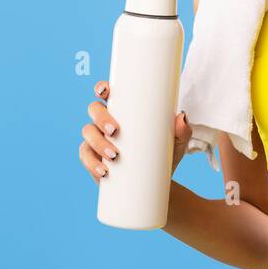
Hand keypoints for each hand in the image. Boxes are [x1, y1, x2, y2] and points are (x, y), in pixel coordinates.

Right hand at [78, 80, 192, 183]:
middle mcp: (106, 121)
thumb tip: (181, 117)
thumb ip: (182, 130)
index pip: (107, 93)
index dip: (102, 88)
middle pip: (94, 110)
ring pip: (88, 132)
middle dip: (101, 118)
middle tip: (115, 131)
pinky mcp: (94, 157)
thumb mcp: (176, 141)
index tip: (105, 91)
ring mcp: (97, 138)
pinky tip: (103, 170)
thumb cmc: (164, 154)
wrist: (157, 181)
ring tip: (114, 155)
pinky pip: (85, 156)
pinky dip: (91, 163)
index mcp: (123, 110)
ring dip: (98, 142)